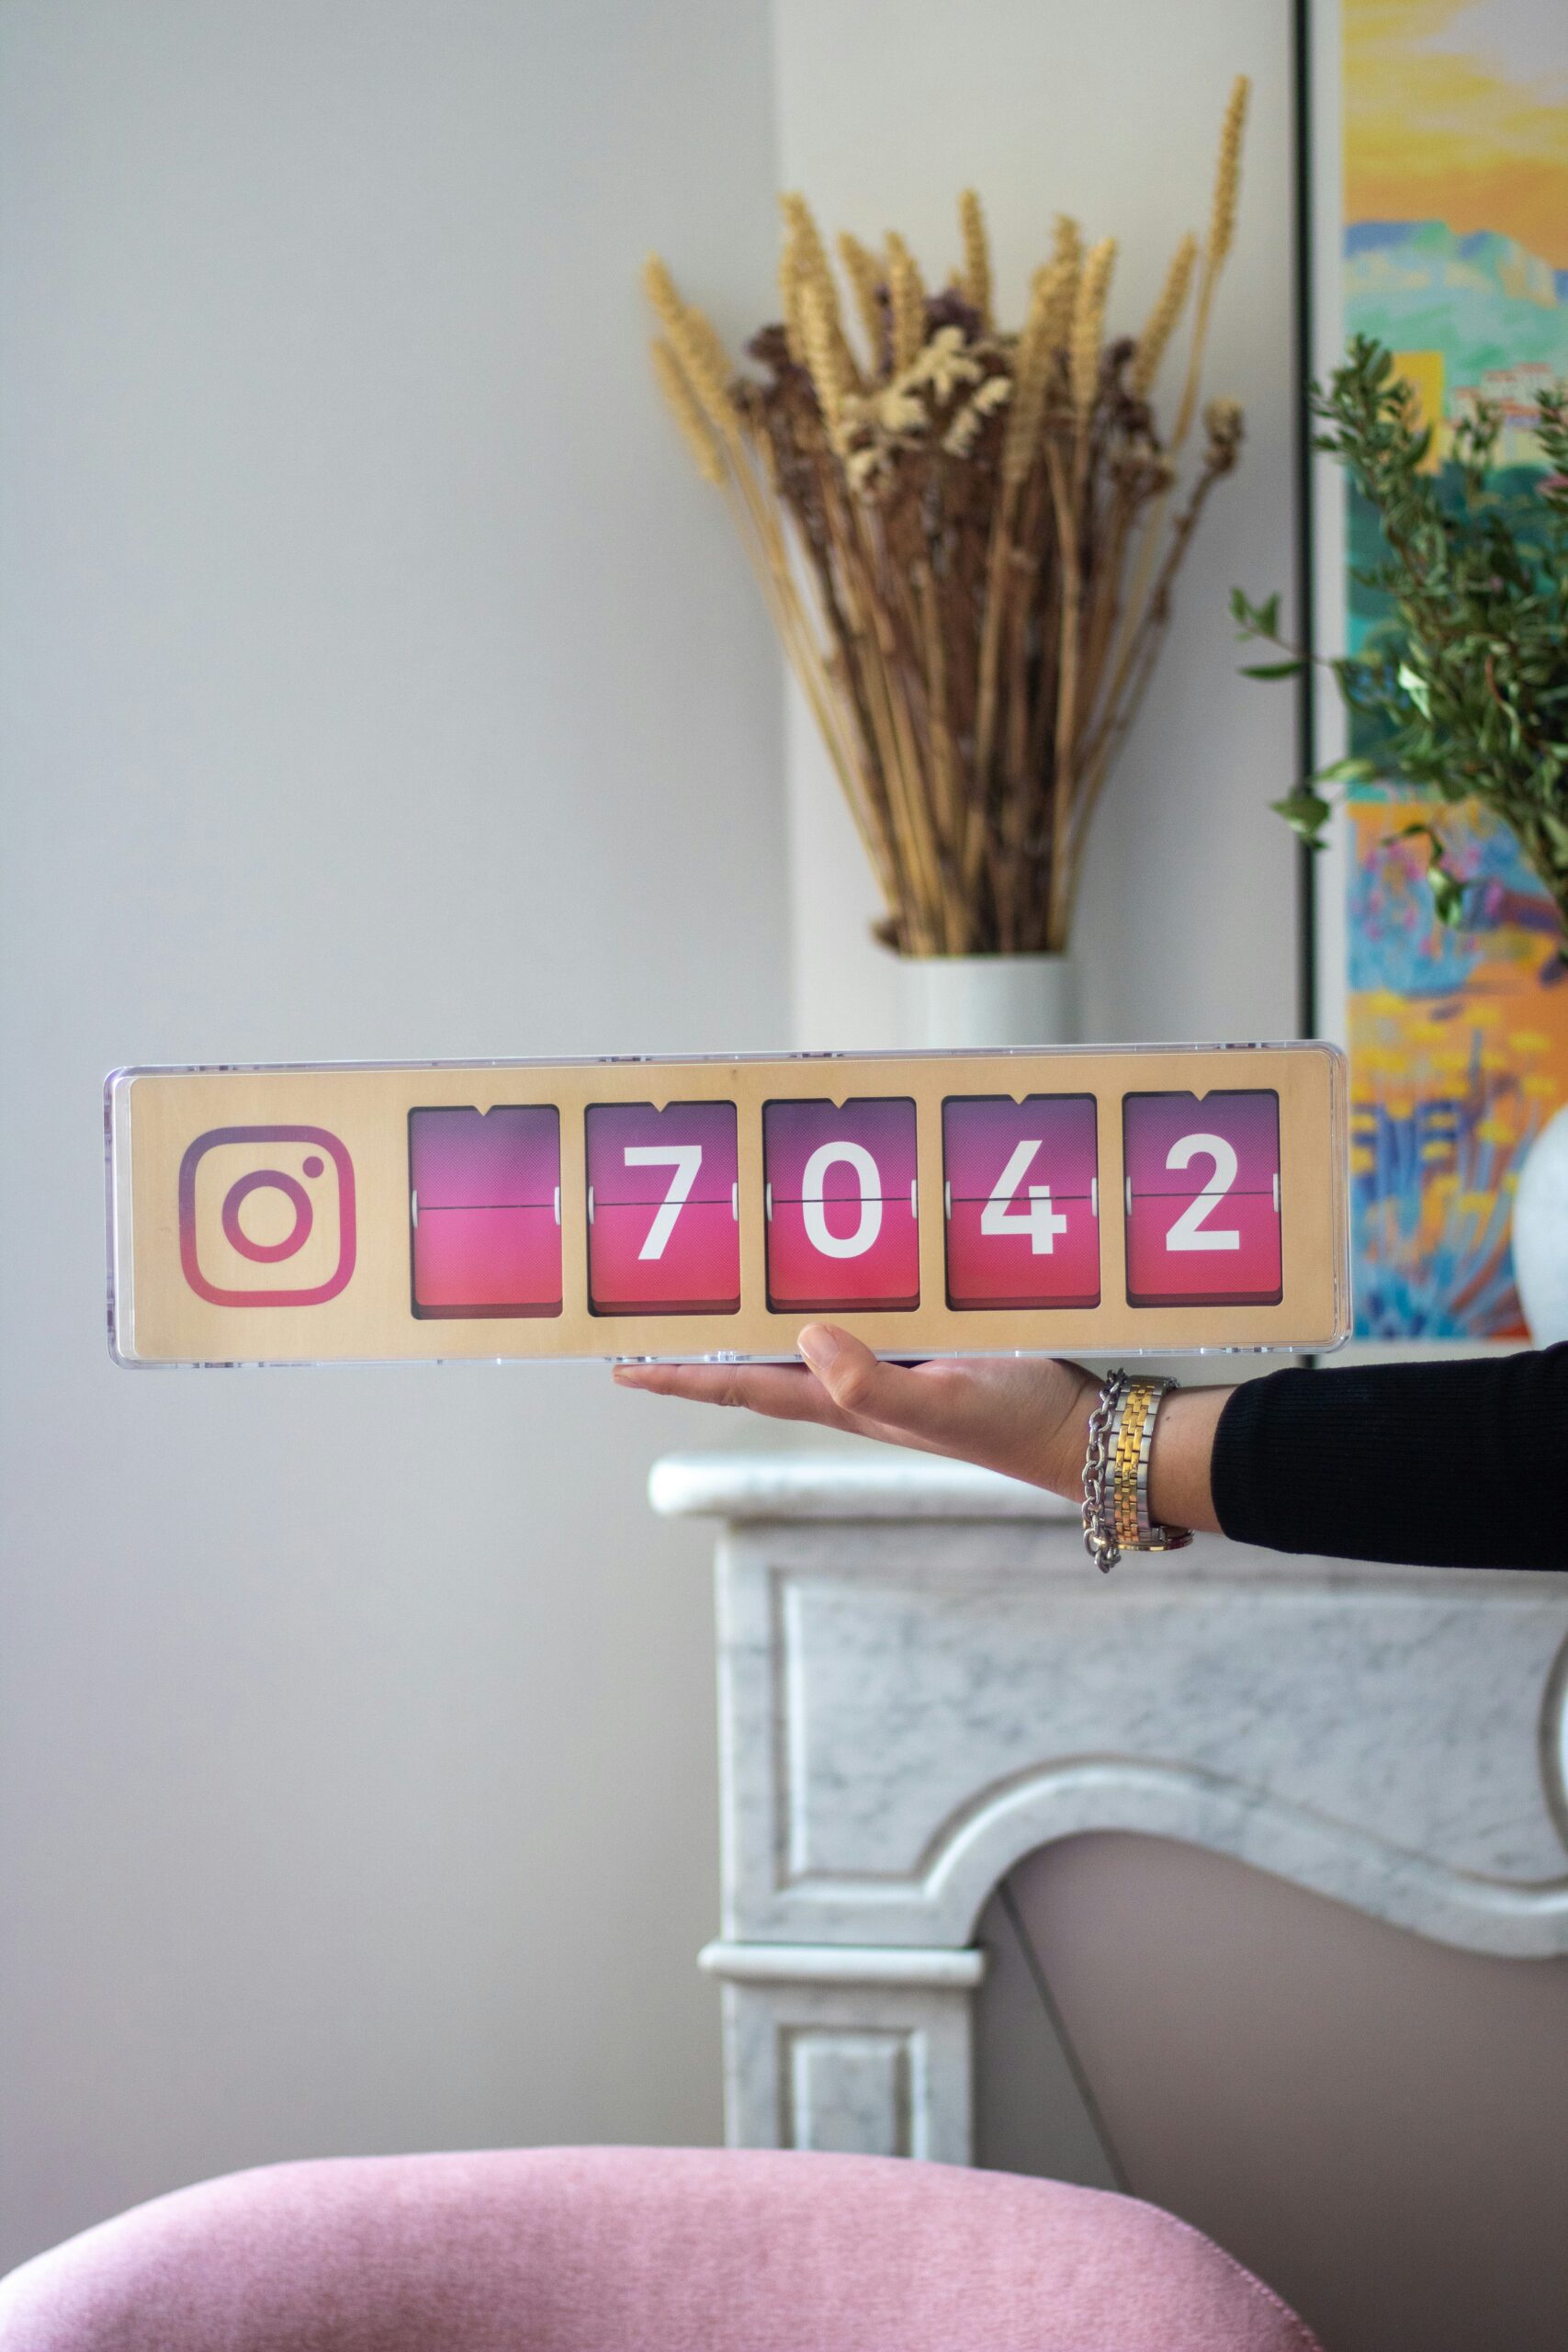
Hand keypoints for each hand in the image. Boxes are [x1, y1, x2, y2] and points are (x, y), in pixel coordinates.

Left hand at [612, 1324, 1100, 1498]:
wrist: (1086, 1431)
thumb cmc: (1017, 1422)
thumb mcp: (943, 1401)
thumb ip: (872, 1381)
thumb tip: (803, 1341)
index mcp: (845, 1401)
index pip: (740, 1384)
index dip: (679, 1375)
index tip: (620, 1365)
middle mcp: (855, 1384)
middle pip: (758, 1359)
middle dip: (702, 1341)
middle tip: (647, 1313)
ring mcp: (890, 1366)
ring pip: (801, 1335)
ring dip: (754, 1315)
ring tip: (711, 1286)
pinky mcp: (926, 1342)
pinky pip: (856, 1313)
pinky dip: (824, 1293)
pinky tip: (824, 1267)